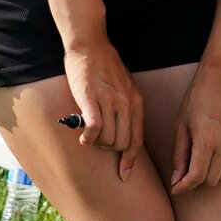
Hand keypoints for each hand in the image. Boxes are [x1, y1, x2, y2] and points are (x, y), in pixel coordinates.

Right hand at [63, 42, 143, 180]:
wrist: (90, 46)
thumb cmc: (106, 67)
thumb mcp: (126, 87)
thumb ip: (128, 108)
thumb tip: (124, 132)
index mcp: (137, 102)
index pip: (137, 139)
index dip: (130, 160)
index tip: (124, 174)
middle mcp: (126, 103)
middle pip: (121, 143)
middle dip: (109, 150)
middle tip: (98, 142)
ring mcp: (109, 101)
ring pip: (107, 139)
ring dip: (97, 144)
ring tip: (89, 136)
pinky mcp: (91, 99)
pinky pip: (94, 129)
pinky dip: (88, 138)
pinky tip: (83, 137)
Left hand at [170, 65, 220, 193]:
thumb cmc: (196, 101)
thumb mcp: (181, 127)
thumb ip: (179, 156)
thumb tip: (177, 180)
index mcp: (207, 140)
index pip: (196, 176)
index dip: (184, 186)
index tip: (176, 188)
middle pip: (211, 179)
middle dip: (196, 179)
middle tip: (186, 170)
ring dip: (211, 173)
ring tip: (201, 159)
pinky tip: (214, 153)